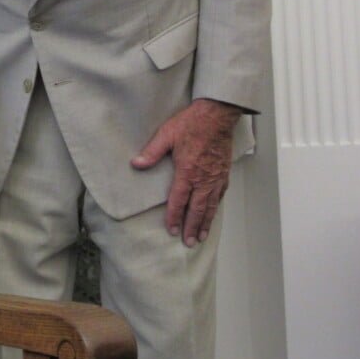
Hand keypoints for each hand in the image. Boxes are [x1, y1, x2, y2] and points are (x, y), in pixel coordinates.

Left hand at [131, 98, 240, 245]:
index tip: (171, 230)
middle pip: (197, 209)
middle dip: (191, 228)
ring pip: (211, 206)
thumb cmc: (191, 124)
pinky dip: (216, 208)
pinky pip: (220, 196)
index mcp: (187, 172)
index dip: (174, 217)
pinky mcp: (224, 173)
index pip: (178, 201)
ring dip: (206, 223)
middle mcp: (203, 179)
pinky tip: (213, 213)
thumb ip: (151, 152)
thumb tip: (136, 164)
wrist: (216, 116)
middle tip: (189, 243)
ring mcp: (215, 177)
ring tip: (201, 236)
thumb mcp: (166, 135)